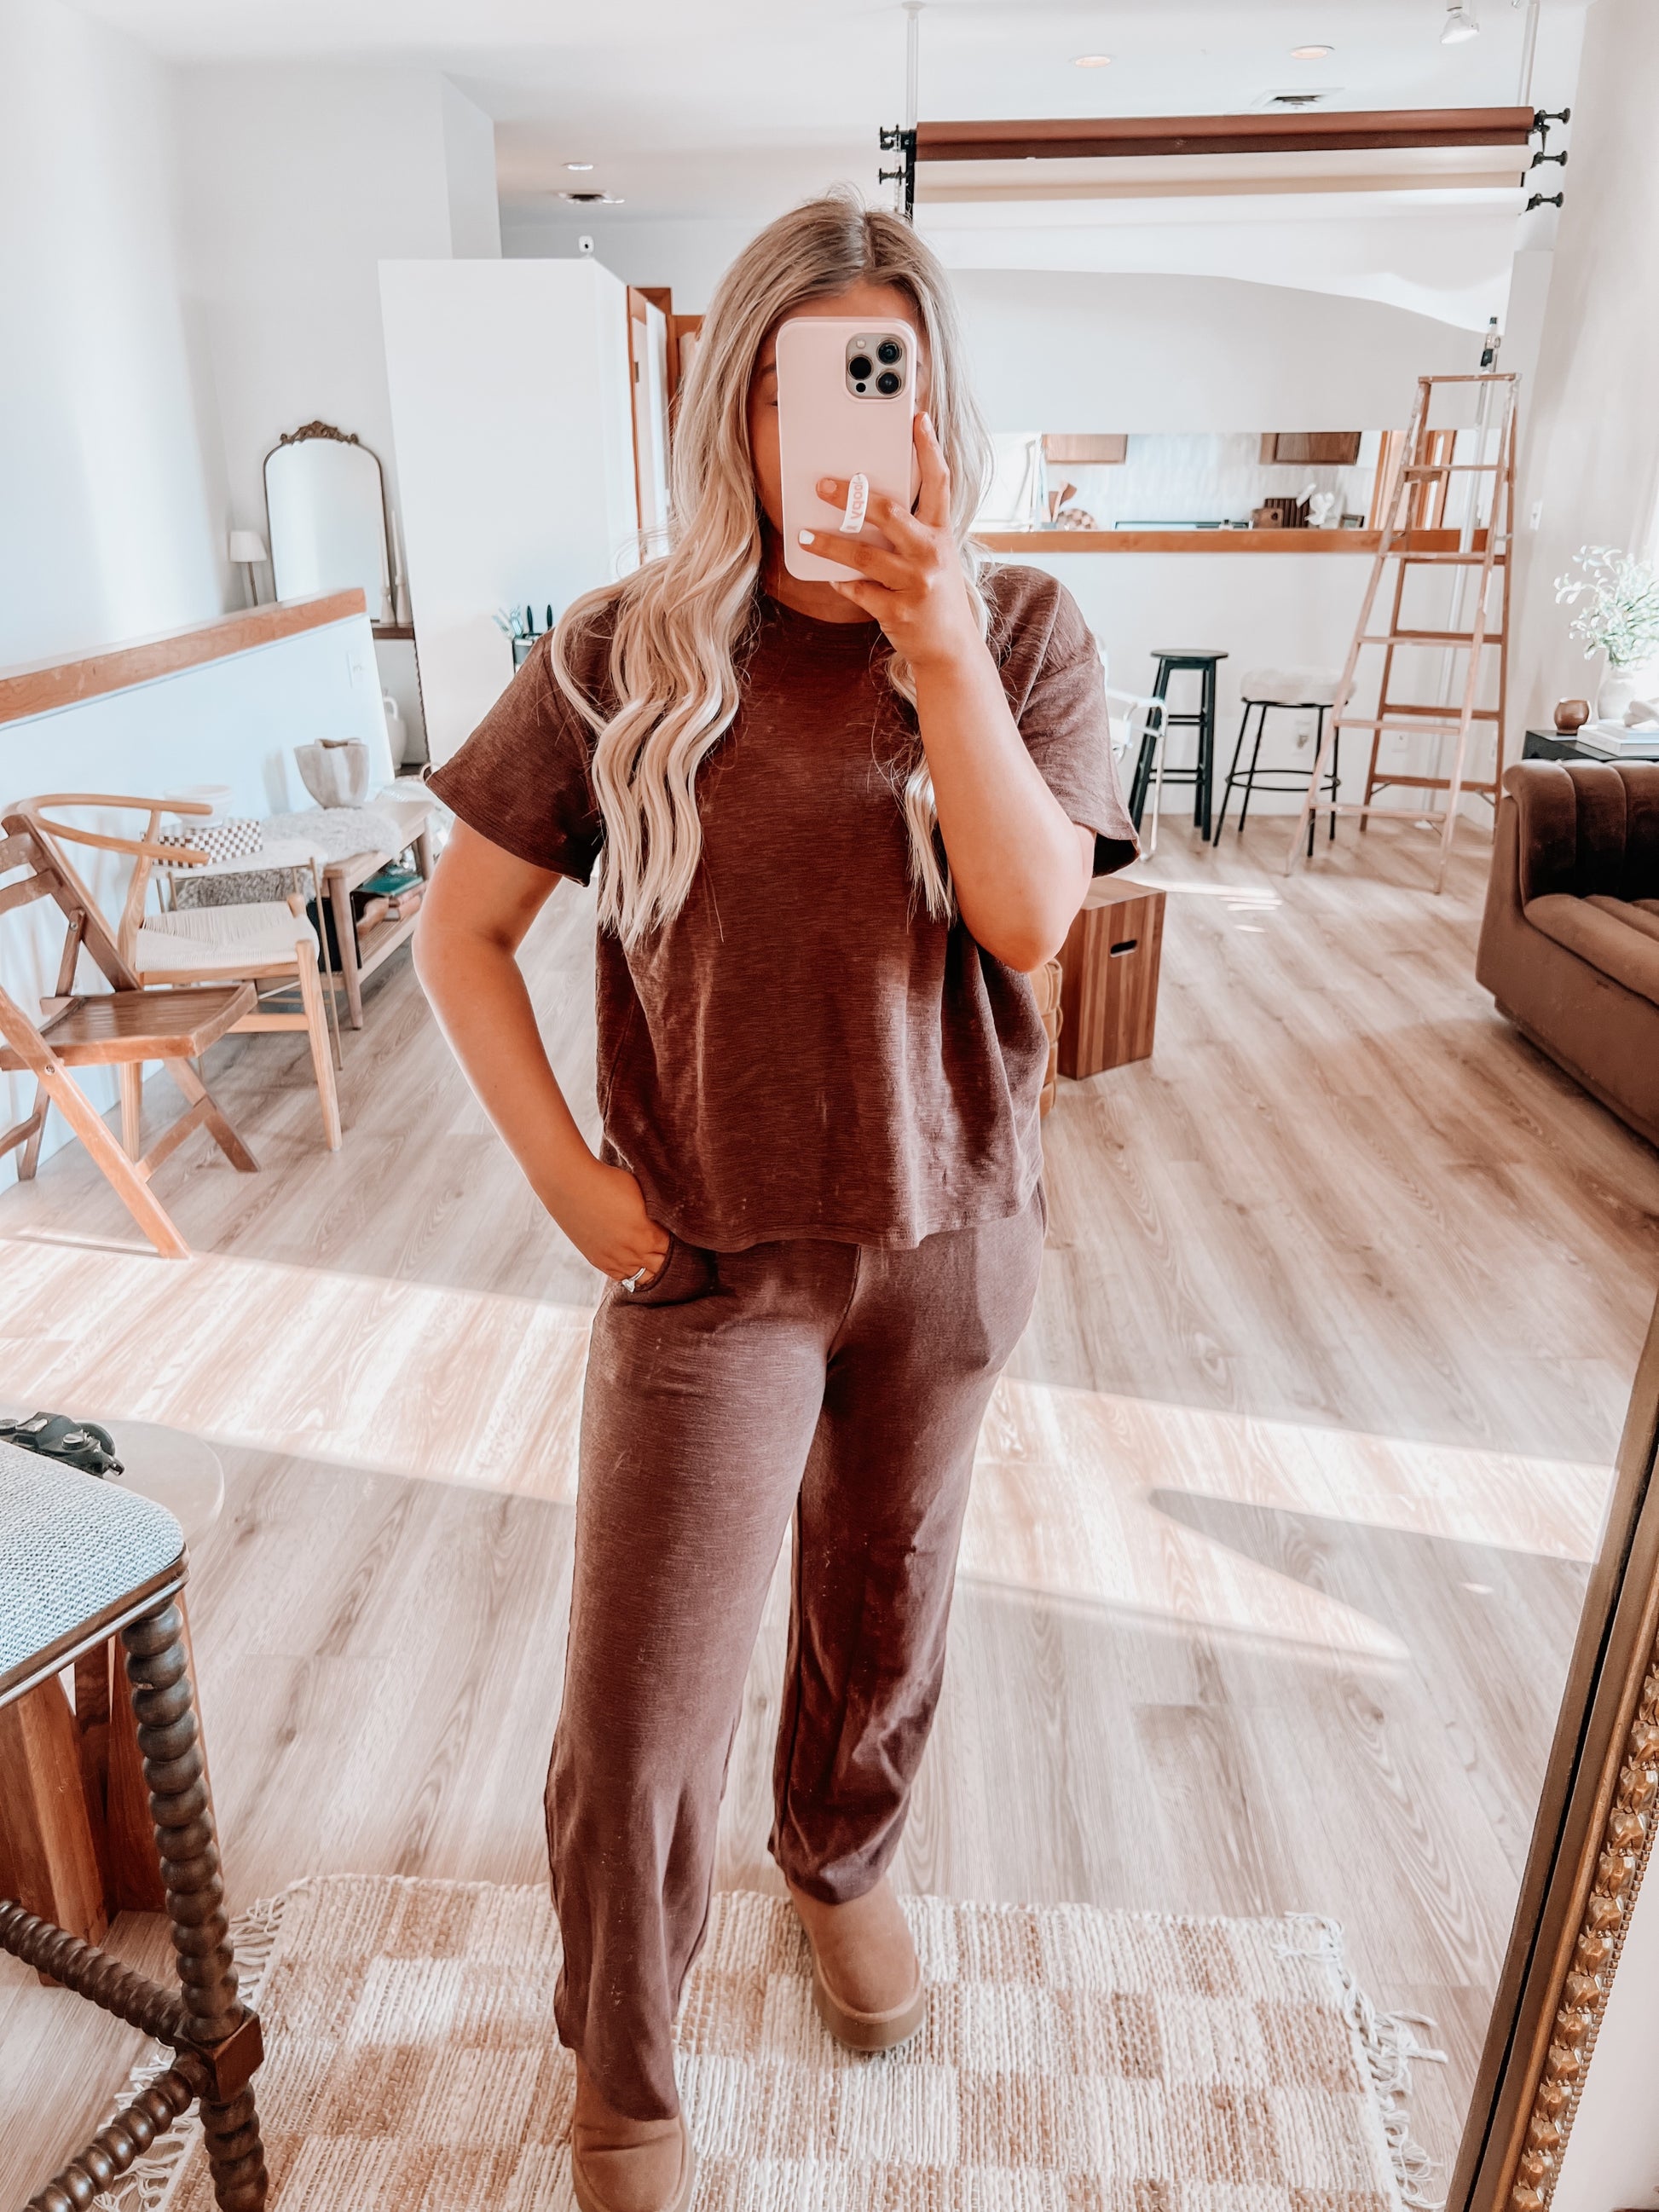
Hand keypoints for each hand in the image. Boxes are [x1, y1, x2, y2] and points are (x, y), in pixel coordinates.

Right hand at [551, 1157, 670, 1284]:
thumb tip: (667, 1222)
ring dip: (653, 1271)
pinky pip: (623, 1279)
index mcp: (648, 1235)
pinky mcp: (599, 1261)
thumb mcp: (642, 1194)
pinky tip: (638, 1267)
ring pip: (644, 1278)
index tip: (682, 1238)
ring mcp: (615, 1260)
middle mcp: (633, 1253)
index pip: (675, 1250)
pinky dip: (633, 1274)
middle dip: (669, 1260)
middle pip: (663, 1268)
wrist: (571, 1185)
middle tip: (672, 1252)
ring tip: (657, 1262)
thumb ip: (656, 1214)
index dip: (680, 1244)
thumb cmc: (608, 1182)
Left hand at [797, 412, 981, 672]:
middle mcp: (932, 553)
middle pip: (890, 513)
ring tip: (805, 535)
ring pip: (864, 555)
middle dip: (852, 496)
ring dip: (830, 544)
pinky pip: (860, 591)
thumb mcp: (934, 557)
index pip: (939, 482)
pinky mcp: (899, 610)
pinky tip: (832, 578)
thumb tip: (866, 503)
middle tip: (822, 484)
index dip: (929, 448)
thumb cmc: (935, 595)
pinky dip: (843, 583)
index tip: (917, 418)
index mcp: (941, 533)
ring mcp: (916, 583)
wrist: (950, 649)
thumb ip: (910, 530)